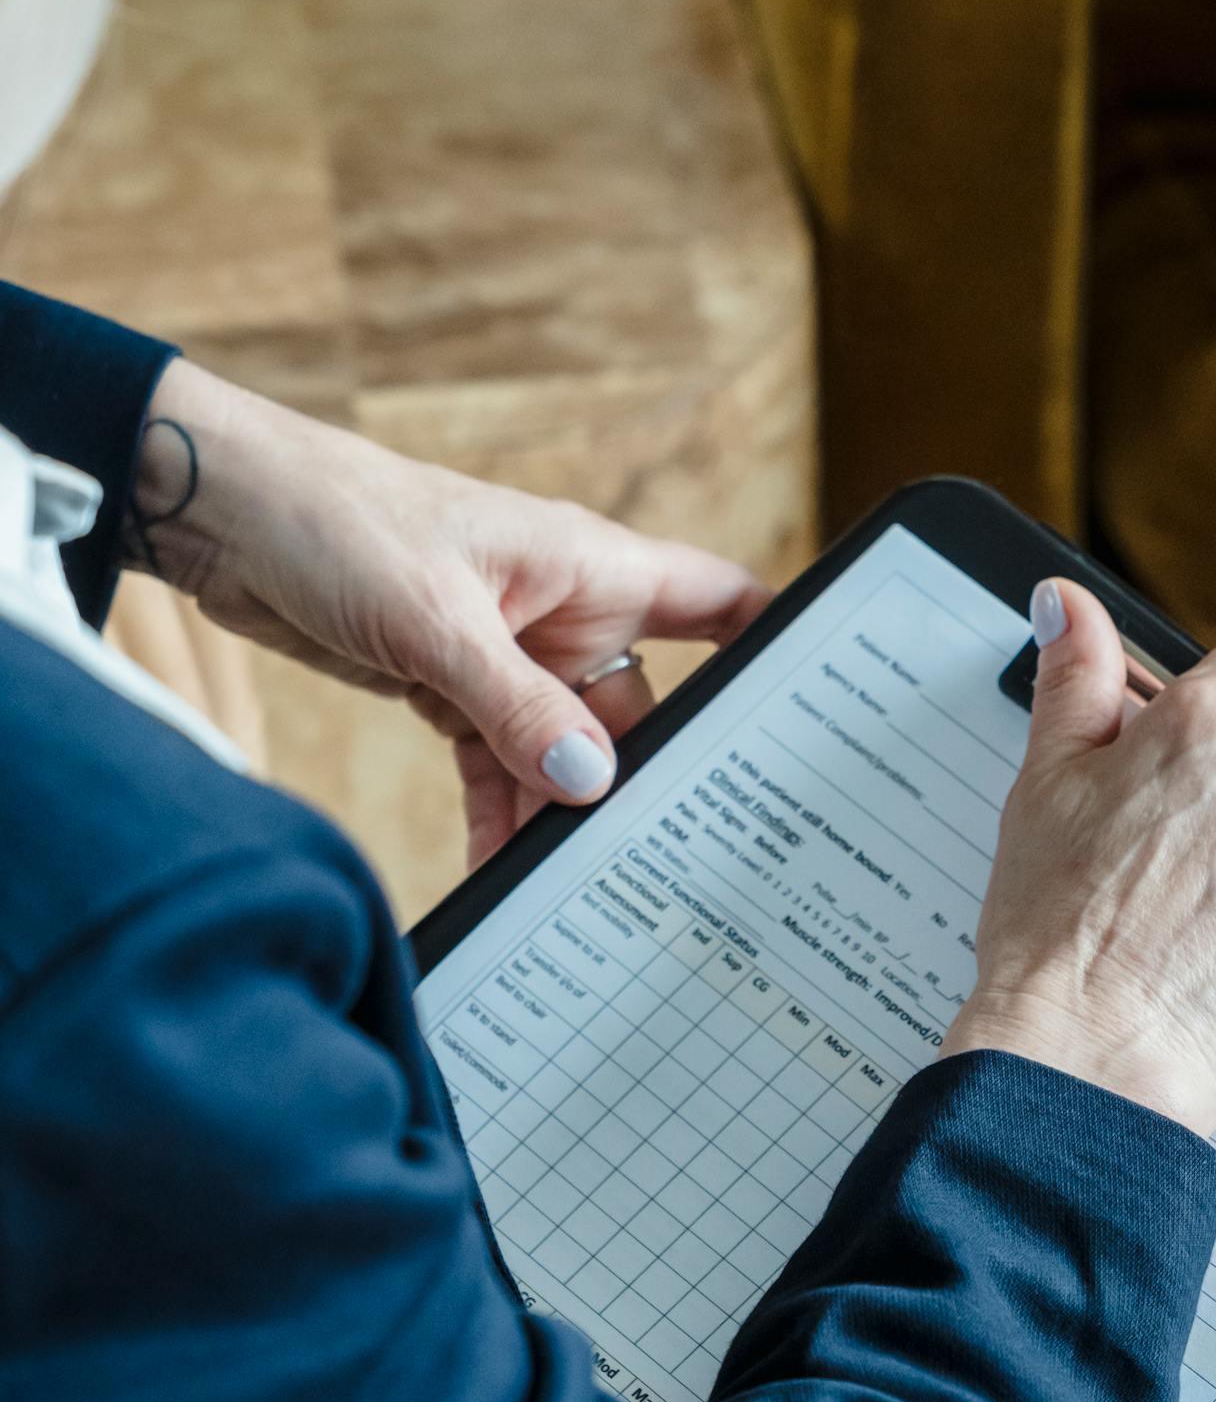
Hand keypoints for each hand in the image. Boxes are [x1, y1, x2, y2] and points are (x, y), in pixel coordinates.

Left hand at [127, 361, 769, 863]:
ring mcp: (509, 654)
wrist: (222, 515)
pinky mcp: (450, 687)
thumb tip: (589, 782)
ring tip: (566, 885)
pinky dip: (499, 814)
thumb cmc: (336, 520)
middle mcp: (563, 611)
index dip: (770, 652)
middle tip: (653, 859)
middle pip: (640, 710)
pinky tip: (499, 870)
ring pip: (566, 751)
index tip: (807, 723)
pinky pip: (497, 763)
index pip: (718, 602)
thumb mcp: (435, 621)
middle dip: (641, 781)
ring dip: (559, 813)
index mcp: (589, 565)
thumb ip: (513, 706)